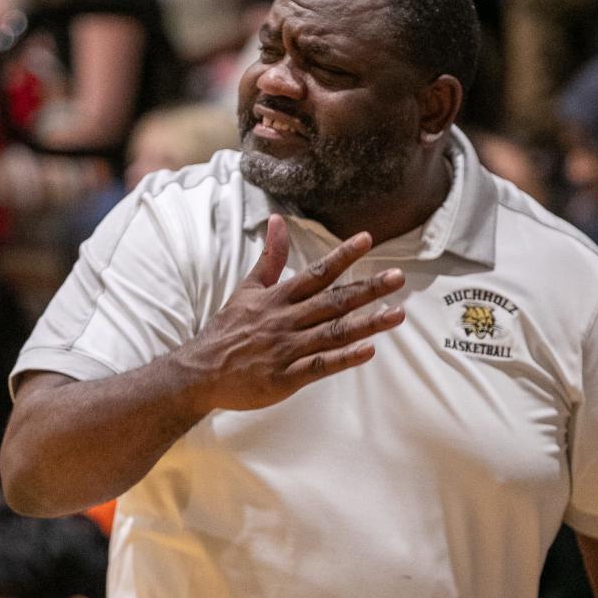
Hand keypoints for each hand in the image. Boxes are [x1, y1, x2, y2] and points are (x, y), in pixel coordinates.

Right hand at [172, 214, 405, 411]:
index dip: (343, 255)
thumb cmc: (228, 329)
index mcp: (278, 297)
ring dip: (367, 323)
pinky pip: (319, 366)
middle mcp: (286, 320)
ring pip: (333, 333)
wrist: (199, 372)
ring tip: (397, 313)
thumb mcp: (248, 288)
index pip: (317, 272)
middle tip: (398, 277)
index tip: (368, 239)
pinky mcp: (286, 377)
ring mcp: (287, 349)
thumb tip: (277, 220)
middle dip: (367, 288)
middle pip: (334, 301)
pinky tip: (369, 350)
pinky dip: (344, 358)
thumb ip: (270, 257)